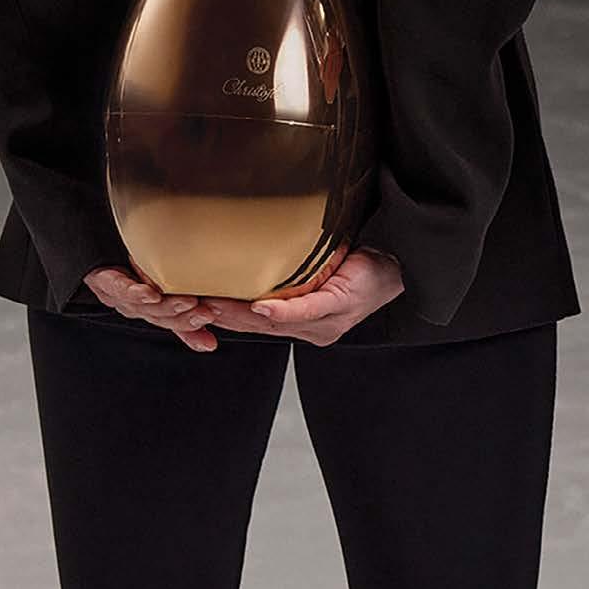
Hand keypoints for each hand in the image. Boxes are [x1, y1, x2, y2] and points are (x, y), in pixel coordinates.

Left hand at [82, 266, 221, 352]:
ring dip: (168, 306)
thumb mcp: (162, 292)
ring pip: (146, 307)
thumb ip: (186, 313)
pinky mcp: (106, 282)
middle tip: (208, 313)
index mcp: (152, 312)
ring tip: (189, 301)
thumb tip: (211, 333)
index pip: (175, 324)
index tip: (212, 331)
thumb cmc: (130, 277)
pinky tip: (150, 293)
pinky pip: (120, 289)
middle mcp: (138, 308)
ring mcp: (122, 297)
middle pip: (163, 317)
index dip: (193, 329)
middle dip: (186, 318)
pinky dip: (135, 293)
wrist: (94, 261)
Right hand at [199, 246, 404, 346]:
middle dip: (222, 317)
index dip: (222, 317)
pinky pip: (306, 310)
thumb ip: (287, 274)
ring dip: (240, 314)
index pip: (254, 324)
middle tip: (189, 305)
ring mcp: (324, 321)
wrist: (399, 265)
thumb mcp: (316, 271)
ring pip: (274, 323)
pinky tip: (261, 307)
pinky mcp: (338, 306)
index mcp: (301, 323)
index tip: (191, 306)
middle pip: (257, 327)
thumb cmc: (359, 267)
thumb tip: (253, 259)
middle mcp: (310, 329)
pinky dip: (282, 310)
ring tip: (211, 305)